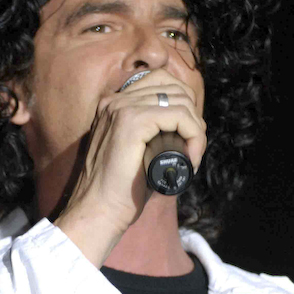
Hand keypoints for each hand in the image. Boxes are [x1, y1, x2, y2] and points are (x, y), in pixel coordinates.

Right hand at [53, 70, 206, 264]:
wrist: (97, 211)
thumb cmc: (118, 191)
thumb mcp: (135, 153)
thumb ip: (150, 134)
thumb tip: (183, 129)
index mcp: (114, 105)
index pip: (161, 82)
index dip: (183, 106)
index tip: (187, 139)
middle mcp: (115, 100)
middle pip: (174, 87)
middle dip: (193, 117)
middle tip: (193, 149)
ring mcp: (122, 108)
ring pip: (180, 101)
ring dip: (196, 130)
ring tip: (191, 157)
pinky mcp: (132, 122)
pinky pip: (179, 115)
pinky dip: (194, 136)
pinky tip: (190, 158)